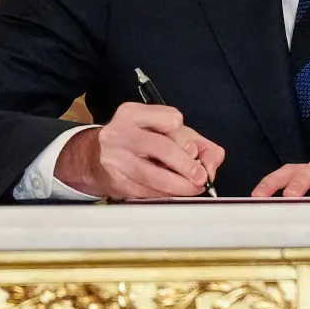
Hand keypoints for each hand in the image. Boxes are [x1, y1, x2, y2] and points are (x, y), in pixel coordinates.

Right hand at [55, 102, 224, 198]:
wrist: (97, 157)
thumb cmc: (139, 141)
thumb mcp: (167, 132)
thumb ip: (198, 144)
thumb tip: (212, 162)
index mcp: (134, 113)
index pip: (168, 119)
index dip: (185, 138)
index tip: (193, 151)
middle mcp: (121, 132)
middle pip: (161, 147)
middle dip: (186, 165)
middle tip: (200, 177)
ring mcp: (114, 157)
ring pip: (151, 174)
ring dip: (177, 185)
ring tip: (192, 188)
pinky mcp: (114, 180)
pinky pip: (143, 191)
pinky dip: (163, 195)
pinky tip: (173, 194)